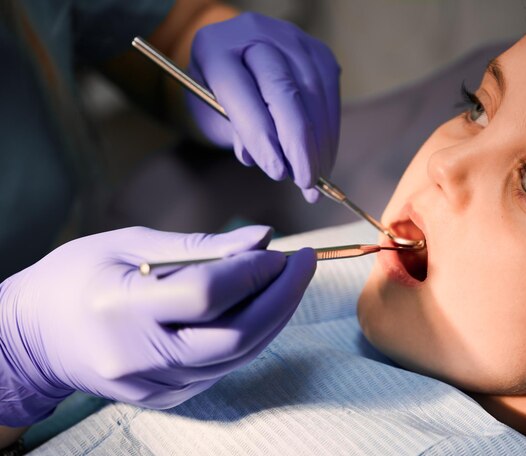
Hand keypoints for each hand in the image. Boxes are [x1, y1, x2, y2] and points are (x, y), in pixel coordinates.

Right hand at [0, 226, 314, 425]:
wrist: (35, 337)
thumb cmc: (77, 277)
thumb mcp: (130, 243)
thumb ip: (200, 247)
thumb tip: (262, 240)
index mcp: (122, 309)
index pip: (207, 295)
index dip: (253, 271)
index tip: (281, 249)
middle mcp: (140, 358)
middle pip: (236, 337)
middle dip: (282, 298)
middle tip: (304, 263)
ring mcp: (155, 386)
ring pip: (237, 356)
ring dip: (273, 316)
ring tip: (287, 280)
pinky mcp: (166, 397)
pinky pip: (223, 367)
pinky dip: (250, 335)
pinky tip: (259, 306)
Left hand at [187, 12, 340, 201]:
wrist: (237, 55)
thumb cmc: (219, 91)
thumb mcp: (211, 112)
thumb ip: (236, 133)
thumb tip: (270, 161)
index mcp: (214, 48)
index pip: (239, 91)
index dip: (260, 135)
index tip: (277, 173)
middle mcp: (253, 34)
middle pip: (283, 89)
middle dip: (299, 143)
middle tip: (306, 182)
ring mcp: (290, 38)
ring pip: (313, 92)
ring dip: (319, 142)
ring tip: (317, 179)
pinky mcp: (317, 51)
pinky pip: (330, 93)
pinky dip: (330, 130)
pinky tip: (325, 157)